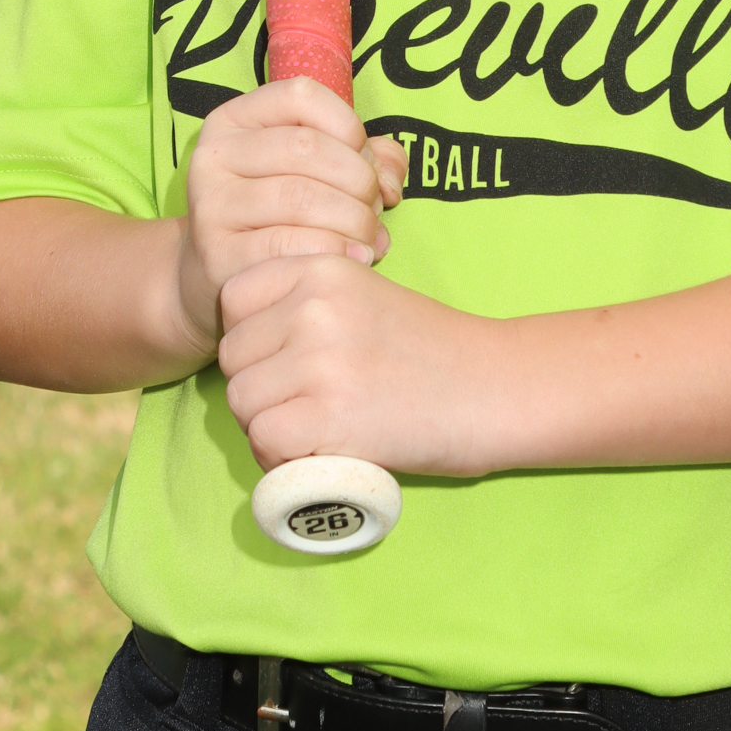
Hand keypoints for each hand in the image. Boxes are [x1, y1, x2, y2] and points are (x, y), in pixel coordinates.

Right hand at [177, 81, 406, 359]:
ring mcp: (211, 206)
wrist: (222, 278)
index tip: (365, 160)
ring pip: (301, 197)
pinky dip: (336, 251)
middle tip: (375, 208)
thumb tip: (389, 176)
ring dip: (354, 219)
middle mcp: (214, 155)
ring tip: (369, 237)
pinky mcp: (218, 255)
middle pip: (306, 147)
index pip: (301, 95)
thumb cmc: (281, 216)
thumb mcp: (316, 171)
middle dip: (359, 179)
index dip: (349, 126)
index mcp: (235, 119)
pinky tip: (355, 259)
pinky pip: (290, 245)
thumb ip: (364, 157)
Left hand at [216, 255, 495, 477]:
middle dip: (258, 388)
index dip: (250, 337)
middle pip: (233, 357)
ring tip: (314, 435)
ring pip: (241, 402)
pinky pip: (264, 441)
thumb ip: (309, 307)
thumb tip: (249, 347)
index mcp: (321, 269)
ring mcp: (319, 361)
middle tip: (304, 407)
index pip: (234, 298)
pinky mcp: (328, 416)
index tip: (282, 361)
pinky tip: (318, 457)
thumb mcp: (367, 297)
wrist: (497, 388)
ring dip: (267, 428)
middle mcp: (313, 308)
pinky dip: (281, 460)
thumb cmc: (434, 351)